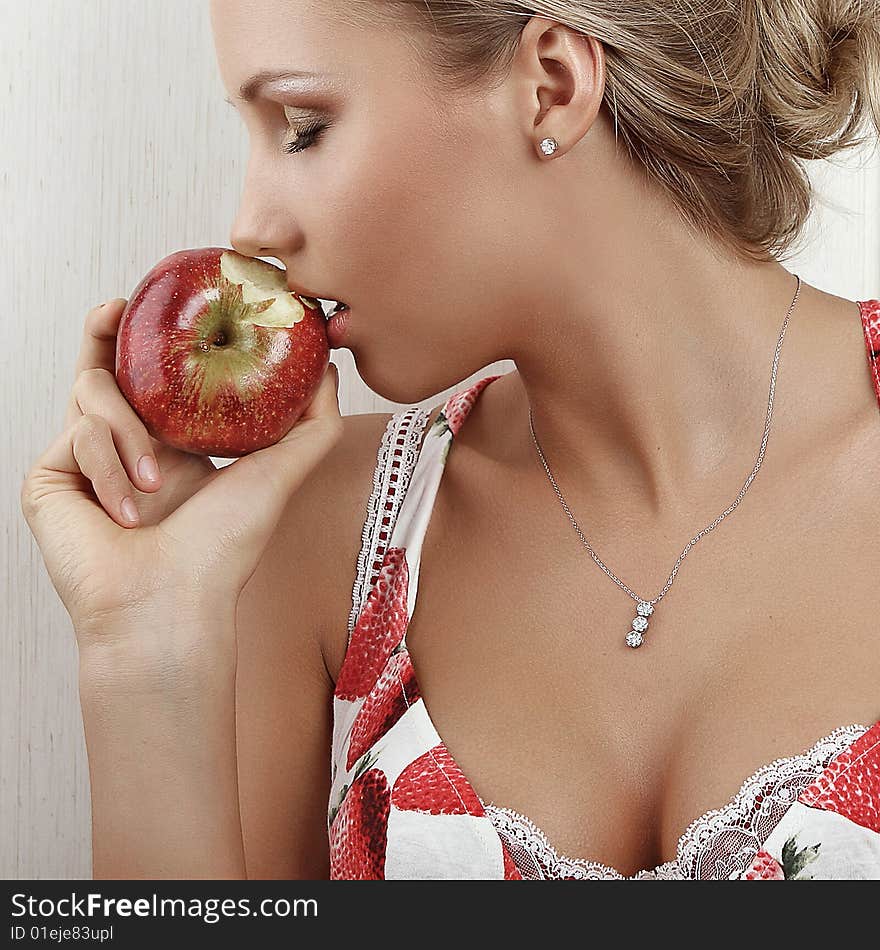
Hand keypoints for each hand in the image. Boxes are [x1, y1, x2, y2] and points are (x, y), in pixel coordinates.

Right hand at [21, 299, 342, 660]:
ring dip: (130, 433)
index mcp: (170, 447)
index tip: (161, 304)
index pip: (151, 378)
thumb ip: (310, 422)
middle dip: (105, 333)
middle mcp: (124, 449)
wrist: (170, 604)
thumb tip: (326, 368)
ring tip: (156, 486)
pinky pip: (76, 435)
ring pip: (93, 394)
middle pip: (103, 368)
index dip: (149, 339)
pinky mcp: (47, 478)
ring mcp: (81, 462)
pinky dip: (110, 468)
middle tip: (119, 307)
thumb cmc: (223, 549)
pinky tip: (127, 511)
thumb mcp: (278, 473)